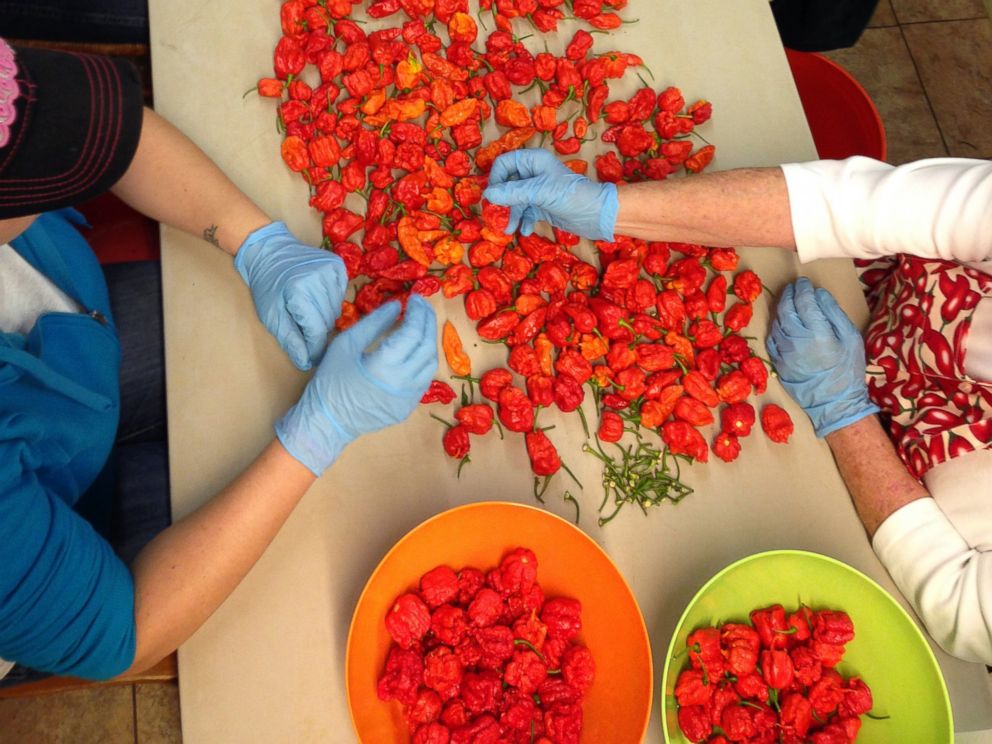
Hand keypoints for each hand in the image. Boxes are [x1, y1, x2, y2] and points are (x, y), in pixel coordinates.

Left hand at [235, 221, 347, 370]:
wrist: (269, 250)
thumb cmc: (267, 285)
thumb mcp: (272, 315)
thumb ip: (291, 339)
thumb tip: (306, 362)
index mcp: (300, 292)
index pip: (317, 330)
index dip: (316, 347)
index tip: (314, 356)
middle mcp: (319, 279)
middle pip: (328, 320)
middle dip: (317, 329)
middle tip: (303, 325)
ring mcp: (331, 270)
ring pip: (336, 309)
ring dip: (324, 315)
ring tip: (308, 308)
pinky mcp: (338, 265)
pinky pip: (341, 294)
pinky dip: (331, 300)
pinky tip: (317, 295)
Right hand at [276, 295, 437, 475]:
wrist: (327, 421)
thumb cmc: (330, 381)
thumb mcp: (346, 344)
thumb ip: (374, 323)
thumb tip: (397, 306)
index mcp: (385, 366)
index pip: (413, 332)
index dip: (418, 312)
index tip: (415, 298)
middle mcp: (403, 383)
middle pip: (427, 346)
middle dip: (427, 322)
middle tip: (422, 306)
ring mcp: (409, 398)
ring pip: (431, 364)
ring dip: (429, 341)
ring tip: (421, 325)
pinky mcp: (408, 407)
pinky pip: (424, 379)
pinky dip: (424, 360)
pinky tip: (417, 349)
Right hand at [482, 149, 617, 240]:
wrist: (597, 215)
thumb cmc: (571, 196)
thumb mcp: (540, 192)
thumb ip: (513, 193)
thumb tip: (487, 194)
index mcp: (534, 161)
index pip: (504, 163)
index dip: (496, 179)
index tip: (493, 197)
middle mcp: (534, 173)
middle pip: (507, 184)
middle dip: (502, 201)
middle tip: (496, 217)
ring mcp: (538, 190)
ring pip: (516, 201)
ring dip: (512, 215)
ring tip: (509, 230)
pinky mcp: (543, 206)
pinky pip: (526, 212)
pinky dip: (524, 221)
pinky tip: (526, 231)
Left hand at [766, 278, 878, 437]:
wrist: (834, 402)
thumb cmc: (847, 369)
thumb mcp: (850, 338)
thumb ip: (834, 313)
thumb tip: (820, 294)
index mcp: (817, 332)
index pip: (804, 301)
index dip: (803, 288)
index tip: (804, 282)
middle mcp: (796, 339)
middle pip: (786, 308)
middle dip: (789, 294)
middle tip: (794, 287)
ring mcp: (783, 351)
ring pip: (777, 321)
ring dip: (781, 308)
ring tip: (788, 300)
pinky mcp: (777, 361)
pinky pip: (772, 337)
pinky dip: (776, 325)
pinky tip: (782, 321)